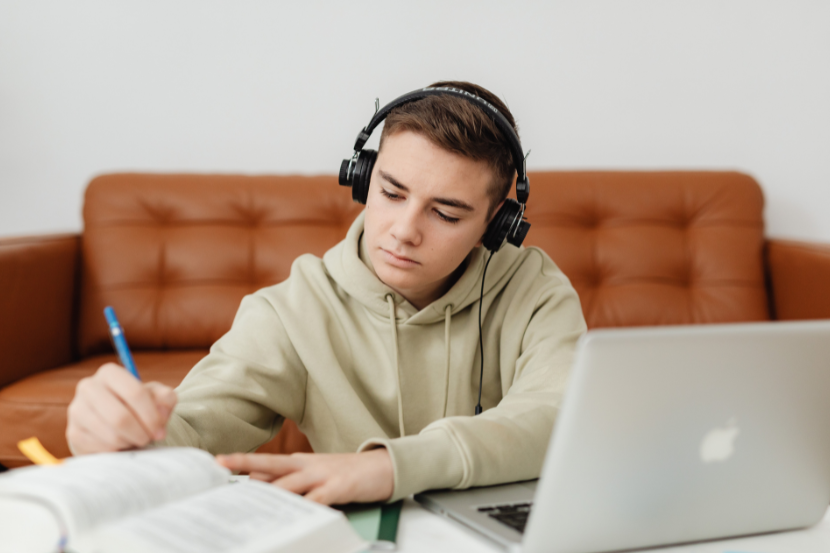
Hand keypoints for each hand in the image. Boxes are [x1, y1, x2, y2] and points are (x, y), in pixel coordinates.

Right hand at [66, 363, 177, 454]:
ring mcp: (77, 410)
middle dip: (141, 432)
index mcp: (110, 373)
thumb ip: (165, 399)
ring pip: (111, 435)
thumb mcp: (157, 397)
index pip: (135, 393)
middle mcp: (88, 387)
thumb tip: (160, 412)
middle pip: (120, 417)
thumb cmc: (139, 405)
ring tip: (136, 439)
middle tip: (149, 438)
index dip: (151, 415)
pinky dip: (118, 450)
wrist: (115, 421)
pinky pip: (101, 448)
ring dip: (130, 442)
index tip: (160, 430)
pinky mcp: (73, 432)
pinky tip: (121, 444)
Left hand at [216, 449, 393, 505]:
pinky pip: (319, 499)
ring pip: (290, 482)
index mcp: (299, 462)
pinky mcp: (340, 486)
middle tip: (220, 463)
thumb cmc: (346, 474)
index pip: (265, 464)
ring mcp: (323, 474)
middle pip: (270, 464)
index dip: (241, 464)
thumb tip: (259, 487)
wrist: (384, 466)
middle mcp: (307, 465)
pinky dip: (307, 507)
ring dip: (269, 491)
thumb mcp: (315, 474)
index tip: (217, 464)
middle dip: (244, 463)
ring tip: (248, 501)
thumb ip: (290, 481)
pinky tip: (295, 514)